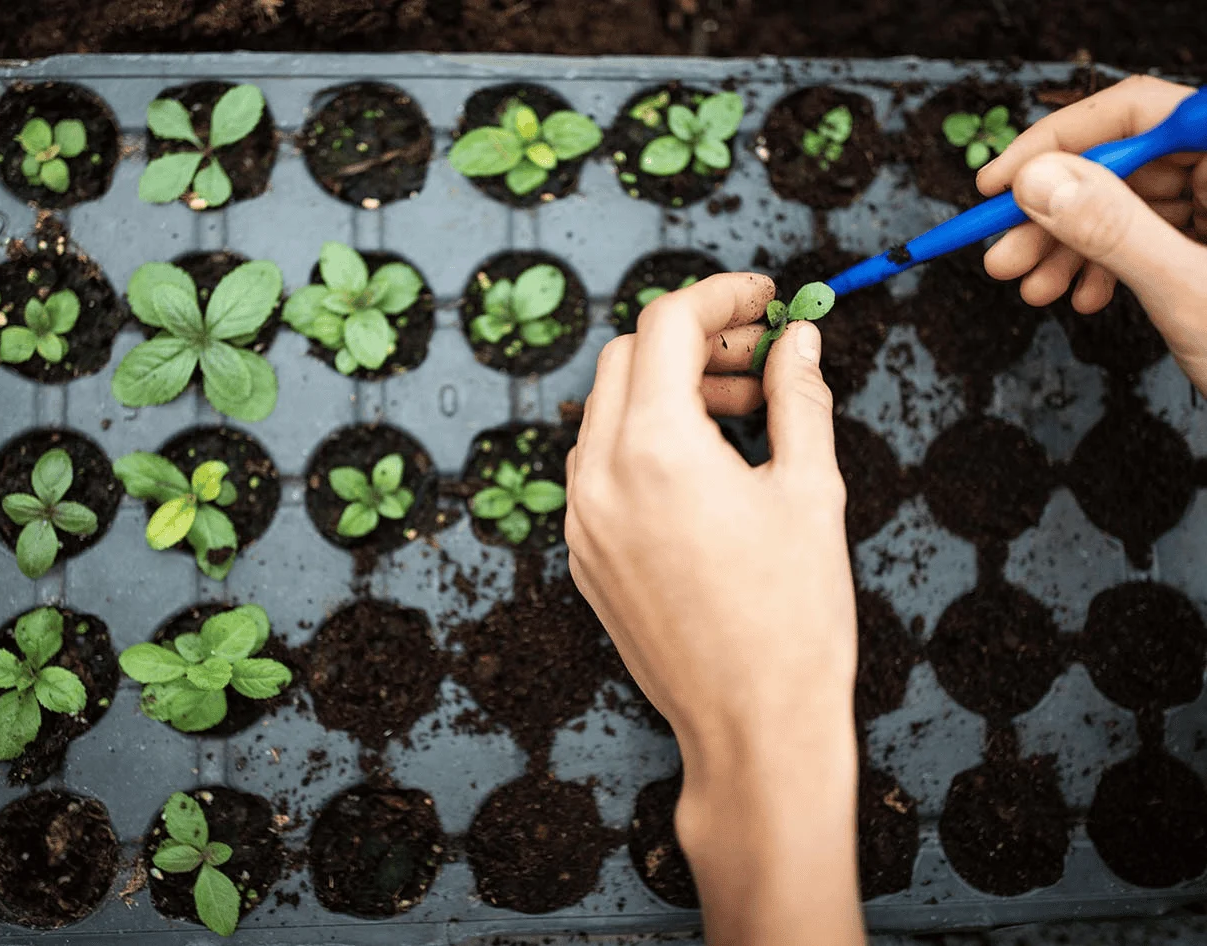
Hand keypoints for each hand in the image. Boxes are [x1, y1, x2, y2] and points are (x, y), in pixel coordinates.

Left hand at [565, 274, 862, 945]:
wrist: (753, 729)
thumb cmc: (796, 618)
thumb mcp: (811, 491)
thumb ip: (798, 397)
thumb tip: (798, 337)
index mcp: (655, 450)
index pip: (666, 325)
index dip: (720, 294)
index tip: (765, 294)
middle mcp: (599, 477)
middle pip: (628, 358)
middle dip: (696, 339)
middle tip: (762, 352)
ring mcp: (582, 520)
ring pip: (608, 410)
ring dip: (670, 389)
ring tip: (746, 410)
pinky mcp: (584, 555)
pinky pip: (600, 464)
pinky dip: (647, 438)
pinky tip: (706, 462)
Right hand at [977, 75, 1206, 389]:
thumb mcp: (1190, 289)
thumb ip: (1113, 228)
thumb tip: (1039, 180)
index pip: (1137, 112)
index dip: (1058, 142)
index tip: (999, 183)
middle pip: (1122, 162)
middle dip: (1053, 213)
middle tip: (1002, 256)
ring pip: (1123, 204)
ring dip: (1068, 247)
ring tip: (1032, 289)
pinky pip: (1144, 236)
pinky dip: (1101, 266)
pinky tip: (1082, 297)